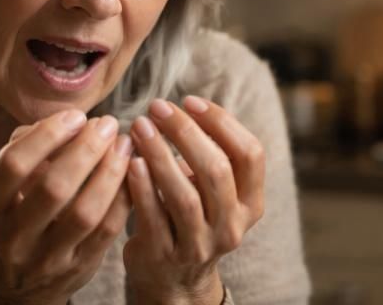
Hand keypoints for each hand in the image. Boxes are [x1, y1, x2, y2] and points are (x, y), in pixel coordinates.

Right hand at [0, 110, 132, 304]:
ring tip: (124, 143)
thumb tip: (69, 121)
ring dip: (110, 171)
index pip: (14, 165)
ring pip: (85, 212)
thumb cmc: (16, 214)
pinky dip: (123, 195)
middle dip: (86, 149)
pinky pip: (108, 229)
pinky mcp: (78, 267)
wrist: (19, 283)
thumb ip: (26, 148)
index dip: (48, 135)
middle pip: (54, 188)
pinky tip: (132, 170)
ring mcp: (45, 258)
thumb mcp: (4, 186)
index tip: (76, 116)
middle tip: (107, 124)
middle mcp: (10, 239)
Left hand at [124, 96, 264, 304]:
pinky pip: (154, 217)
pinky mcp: (166, 257)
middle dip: (186, 132)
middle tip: (159, 107)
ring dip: (160, 155)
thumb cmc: (191, 219)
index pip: (249, 154)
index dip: (222, 123)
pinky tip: (131, 161)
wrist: (173, 280)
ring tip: (140, 126)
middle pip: (217, 170)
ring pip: (185, 195)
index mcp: (251, 203)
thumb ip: (212, 156)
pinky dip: (142, 186)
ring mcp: (200, 245)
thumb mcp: (215, 192)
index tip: (191, 101)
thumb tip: (184, 109)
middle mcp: (232, 226)